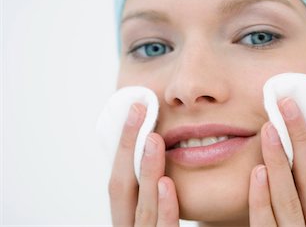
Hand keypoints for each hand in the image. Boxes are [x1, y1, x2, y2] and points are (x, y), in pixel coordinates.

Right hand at [108, 103, 179, 225]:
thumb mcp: (155, 209)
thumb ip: (152, 186)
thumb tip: (154, 141)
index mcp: (125, 215)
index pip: (118, 179)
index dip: (124, 144)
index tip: (136, 109)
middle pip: (121, 188)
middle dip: (128, 149)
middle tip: (140, 112)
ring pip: (143, 208)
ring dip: (147, 171)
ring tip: (154, 139)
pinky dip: (166, 208)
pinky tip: (167, 183)